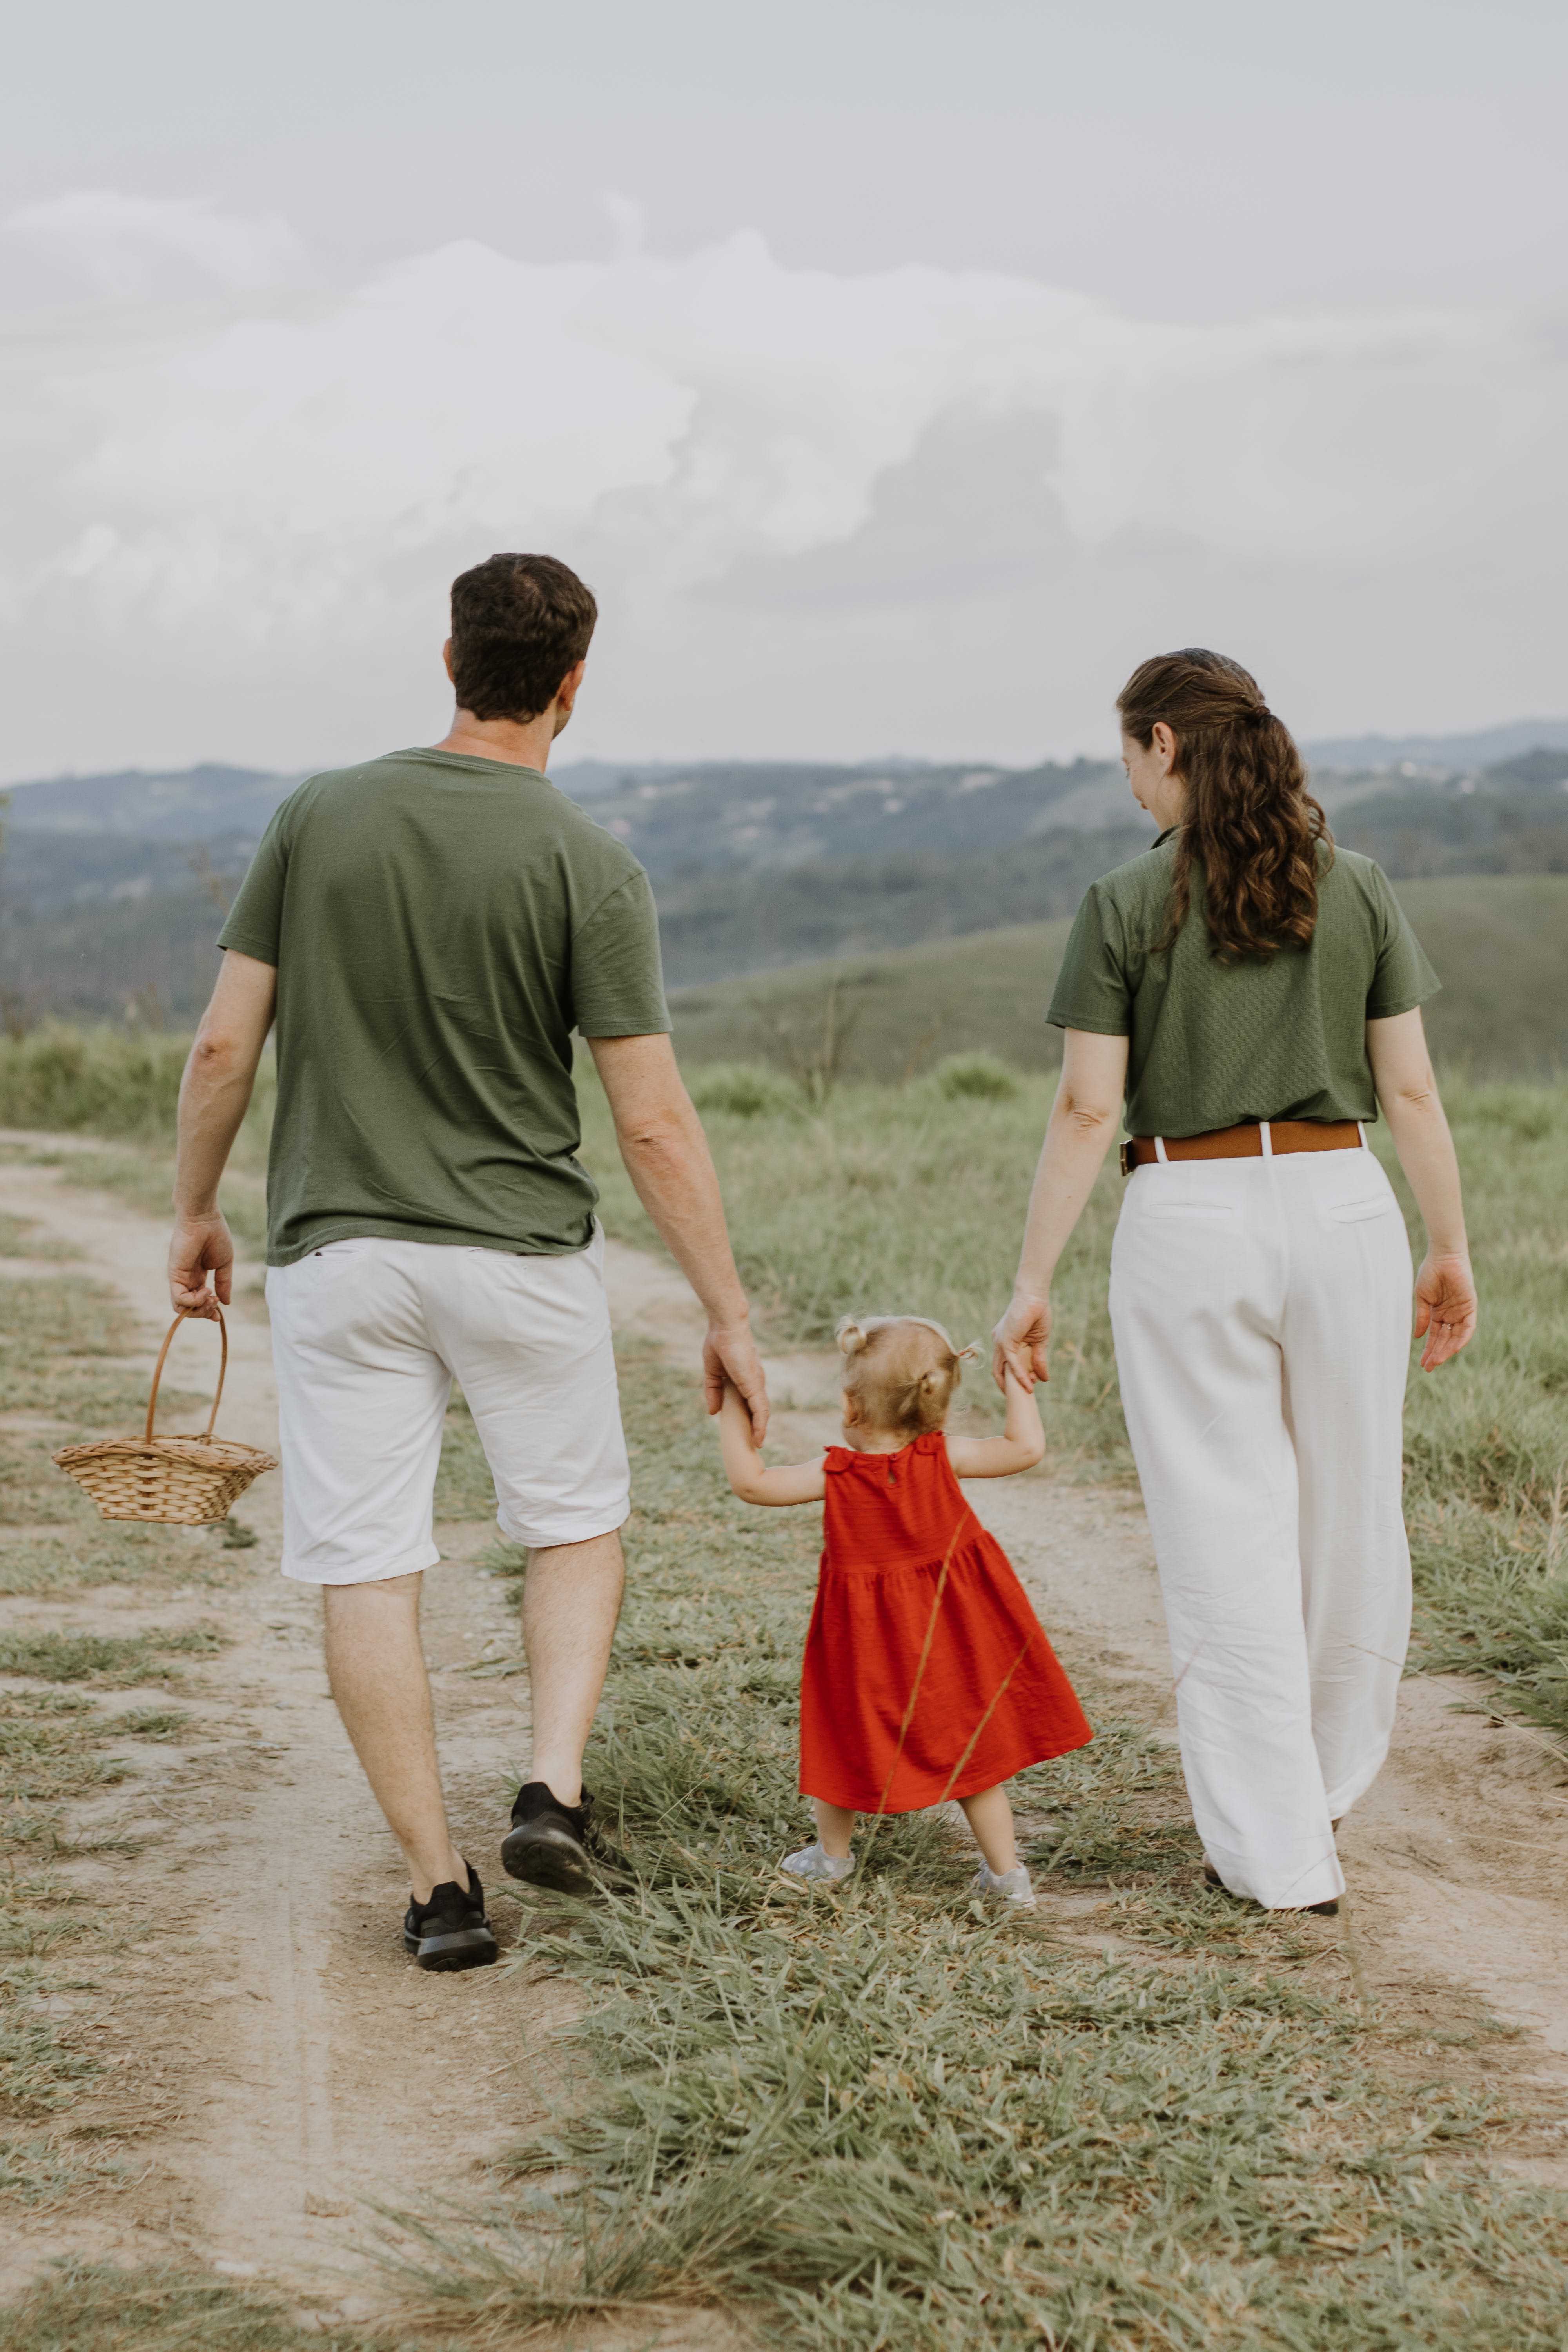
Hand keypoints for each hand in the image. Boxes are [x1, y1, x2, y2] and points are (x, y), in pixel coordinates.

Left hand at [169, 1212, 233, 1318]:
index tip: (218, 1316)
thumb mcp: (224, 1264)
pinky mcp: (174, 1274)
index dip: (208, 1311)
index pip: (198, 1300)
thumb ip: (224, 1283)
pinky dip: (192, 1301)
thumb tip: (226, 1302)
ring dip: (199, 1309)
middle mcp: (186, 1279)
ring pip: (181, 1307)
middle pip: (188, 1308)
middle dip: (204, 1312)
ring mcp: (179, 1277)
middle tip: (216, 1303)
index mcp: (197, 1275)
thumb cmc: (215, 1235)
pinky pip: (178, 1298)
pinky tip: (206, 1292)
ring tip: (211, 1297)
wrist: (204, 1218)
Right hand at [704, 1317, 768, 1443]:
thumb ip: (713, 1392)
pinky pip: (760, 1409)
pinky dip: (760, 1424)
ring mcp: (756, 1384)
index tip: (744, 1430)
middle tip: (751, 1443)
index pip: (749, 1402)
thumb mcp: (712, 1373)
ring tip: (756, 1445)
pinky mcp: (754, 1385)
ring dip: (759, 1430)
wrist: (724, 1327)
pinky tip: (758, 1437)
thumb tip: (713, 1412)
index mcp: (746, 1379)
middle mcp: (754, 1383)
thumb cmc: (719, 1344)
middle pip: (757, 1410)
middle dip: (755, 1426)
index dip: (748, 1417)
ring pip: (761, 1413)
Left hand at [992, 1291, 1050, 1390]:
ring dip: (1016, 1383)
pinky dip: (1020, 1375)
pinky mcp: (1005, 1341)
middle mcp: (999, 1342)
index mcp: (1005, 1341)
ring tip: (1029, 1392)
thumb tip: (1044, 1379)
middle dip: (1008, 1385)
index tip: (1029, 1384)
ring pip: (1003, 1370)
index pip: (1005, 1364)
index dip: (1015, 1377)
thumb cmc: (1036, 1315)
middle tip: (1021, 1395)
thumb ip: (1038, 1360)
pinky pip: (1011, 1363)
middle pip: (999, 1370)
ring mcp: (1000, 1342)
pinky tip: (1029, 1384)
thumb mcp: (1039, 1343)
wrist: (1034, 1297)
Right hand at [1413, 1250, 1476, 1370]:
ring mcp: (1461, 1312)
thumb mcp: (1422, 1299)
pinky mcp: (1470, 1307)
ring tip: (1437, 1361)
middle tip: (1429, 1367)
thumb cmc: (1430, 1273)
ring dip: (1447, 1350)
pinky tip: (1453, 1348)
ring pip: (1455, 1337)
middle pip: (1444, 1340)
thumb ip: (1422, 1317)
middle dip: (1437, 1354)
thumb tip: (1418, 1337)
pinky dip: (1461, 1338)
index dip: (1429, 1350)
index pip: (1434, 1336)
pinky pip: (1468, 1327)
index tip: (1422, 1364)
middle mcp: (1450, 1315)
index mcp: (1438, 1313)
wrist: (1443, 1257)